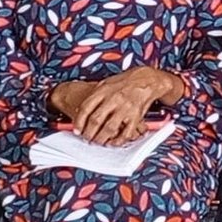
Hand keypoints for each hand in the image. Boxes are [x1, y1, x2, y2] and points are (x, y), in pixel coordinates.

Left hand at [57, 68, 179, 145]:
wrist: (145, 79)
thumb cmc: (124, 82)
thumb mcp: (105, 83)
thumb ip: (94, 96)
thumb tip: (80, 110)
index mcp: (103, 90)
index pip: (85, 108)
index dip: (79, 121)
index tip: (77, 130)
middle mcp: (113, 99)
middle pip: (96, 120)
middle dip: (88, 133)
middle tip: (86, 138)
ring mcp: (125, 108)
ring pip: (109, 128)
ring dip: (101, 139)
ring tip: (97, 142)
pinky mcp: (136, 116)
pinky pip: (126, 133)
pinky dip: (118, 141)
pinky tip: (112, 142)